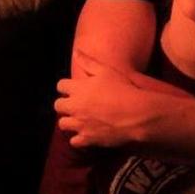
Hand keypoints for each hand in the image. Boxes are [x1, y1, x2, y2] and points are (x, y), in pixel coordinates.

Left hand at [55, 56, 190, 148]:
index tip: (75, 88)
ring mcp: (80, 124)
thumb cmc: (123, 89)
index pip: (60, 85)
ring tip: (80, 118)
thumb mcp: (106, 70)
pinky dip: (79, 138)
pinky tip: (87, 132)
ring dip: (69, 120)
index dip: (67, 86)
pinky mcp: (88, 138)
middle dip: (65, 104)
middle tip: (76, 103)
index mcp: (78, 89)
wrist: (136, 114)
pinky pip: (74, 141)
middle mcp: (75, 106)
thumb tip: (75, 52)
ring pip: (63, 124)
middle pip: (58, 105)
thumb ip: (88, 62)